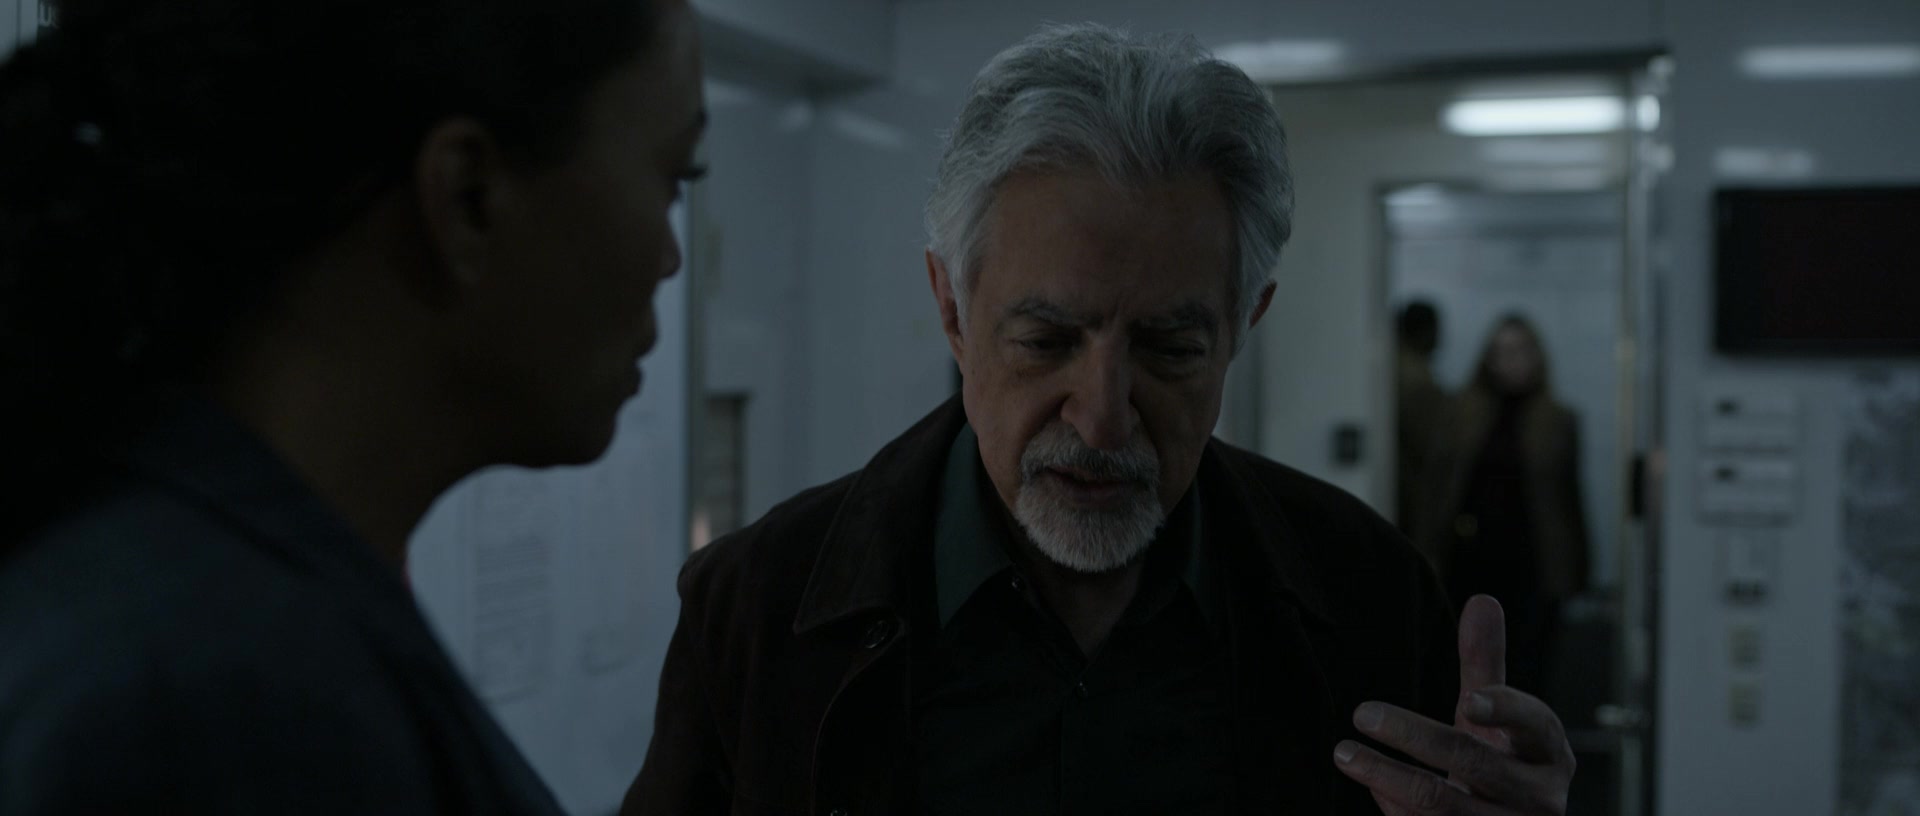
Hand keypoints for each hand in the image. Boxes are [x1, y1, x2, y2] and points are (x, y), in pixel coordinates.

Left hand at [1332, 594, 1575, 814]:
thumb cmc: (1503, 765)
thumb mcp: (1497, 719)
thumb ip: (1486, 666)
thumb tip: (1482, 601)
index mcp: (1549, 753)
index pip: (1534, 724)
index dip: (1504, 710)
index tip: (1467, 698)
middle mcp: (1540, 798)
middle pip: (1474, 762)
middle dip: (1415, 736)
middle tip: (1363, 712)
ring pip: (1444, 806)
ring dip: (1388, 778)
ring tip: (1345, 752)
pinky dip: (1396, 809)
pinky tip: (1370, 784)